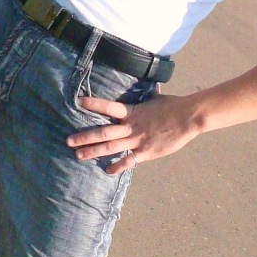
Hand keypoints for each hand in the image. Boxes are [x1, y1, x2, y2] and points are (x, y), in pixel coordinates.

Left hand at [66, 93, 201, 173]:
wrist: (188, 118)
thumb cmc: (173, 106)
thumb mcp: (155, 98)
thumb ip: (146, 97)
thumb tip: (148, 86)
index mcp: (132, 111)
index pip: (108, 107)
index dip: (93, 104)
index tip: (78, 102)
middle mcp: (131, 127)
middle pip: (103, 133)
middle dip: (84, 137)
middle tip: (69, 141)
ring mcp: (137, 141)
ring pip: (110, 148)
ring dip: (93, 152)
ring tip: (78, 155)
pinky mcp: (145, 152)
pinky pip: (128, 161)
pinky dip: (117, 166)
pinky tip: (107, 170)